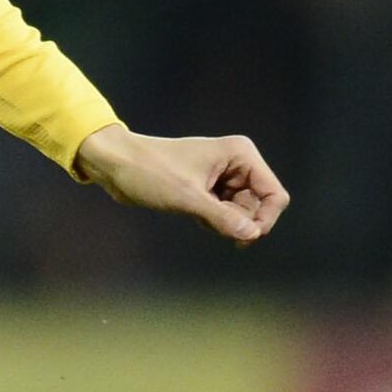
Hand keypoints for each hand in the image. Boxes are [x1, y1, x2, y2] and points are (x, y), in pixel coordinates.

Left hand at [74, 125, 289, 245]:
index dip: (264, 220)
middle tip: (208, 222)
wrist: (116, 165)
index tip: (242, 236)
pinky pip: (226, 214)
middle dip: (239, 222)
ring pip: (242, 213)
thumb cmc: (149, 172)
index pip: (275, 195)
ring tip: (197, 214)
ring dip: (224, 223)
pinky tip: (193, 214)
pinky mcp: (209, 188)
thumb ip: (222, 218)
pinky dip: (214, 222)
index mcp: (241, 154)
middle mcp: (237, 162)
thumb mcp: (187, 198)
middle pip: (260, 207)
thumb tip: (251, 235)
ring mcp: (224, 176)